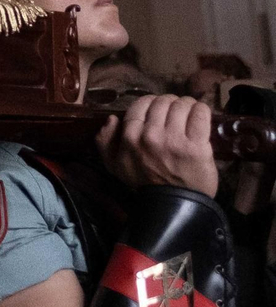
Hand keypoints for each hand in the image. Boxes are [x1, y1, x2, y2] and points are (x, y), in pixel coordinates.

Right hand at [96, 94, 217, 196]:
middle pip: (163, 102)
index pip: (141, 104)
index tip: (157, 107)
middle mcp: (151, 135)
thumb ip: (105, 141)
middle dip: (170, 102)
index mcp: (131, 137)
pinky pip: (200, 115)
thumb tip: (111, 119)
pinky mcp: (197, 145)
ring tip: (189, 110)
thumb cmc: (144, 182)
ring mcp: (175, 140)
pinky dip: (201, 109)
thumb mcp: (114, 165)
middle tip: (175, 109)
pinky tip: (199, 113)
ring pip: (182, 105)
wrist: (173, 204)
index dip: (150, 101)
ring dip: (186, 104)